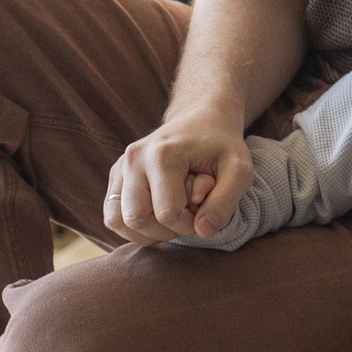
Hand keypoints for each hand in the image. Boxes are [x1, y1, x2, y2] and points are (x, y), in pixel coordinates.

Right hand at [105, 108, 249, 242]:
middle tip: (187, 218)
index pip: (167, 213)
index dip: (189, 225)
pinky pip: (111, 215)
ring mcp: (120, 166)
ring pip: (117, 221)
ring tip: (171, 220)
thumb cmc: (222, 146)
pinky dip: (132, 227)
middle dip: (165, 231)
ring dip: (146, 233)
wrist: (202, 119)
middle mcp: (134, 159)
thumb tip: (203, 232)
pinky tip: (156, 219)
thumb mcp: (239, 170)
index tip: (204, 214)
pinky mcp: (116, 176)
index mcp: (162, 155)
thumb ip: (225, 202)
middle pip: (137, 219)